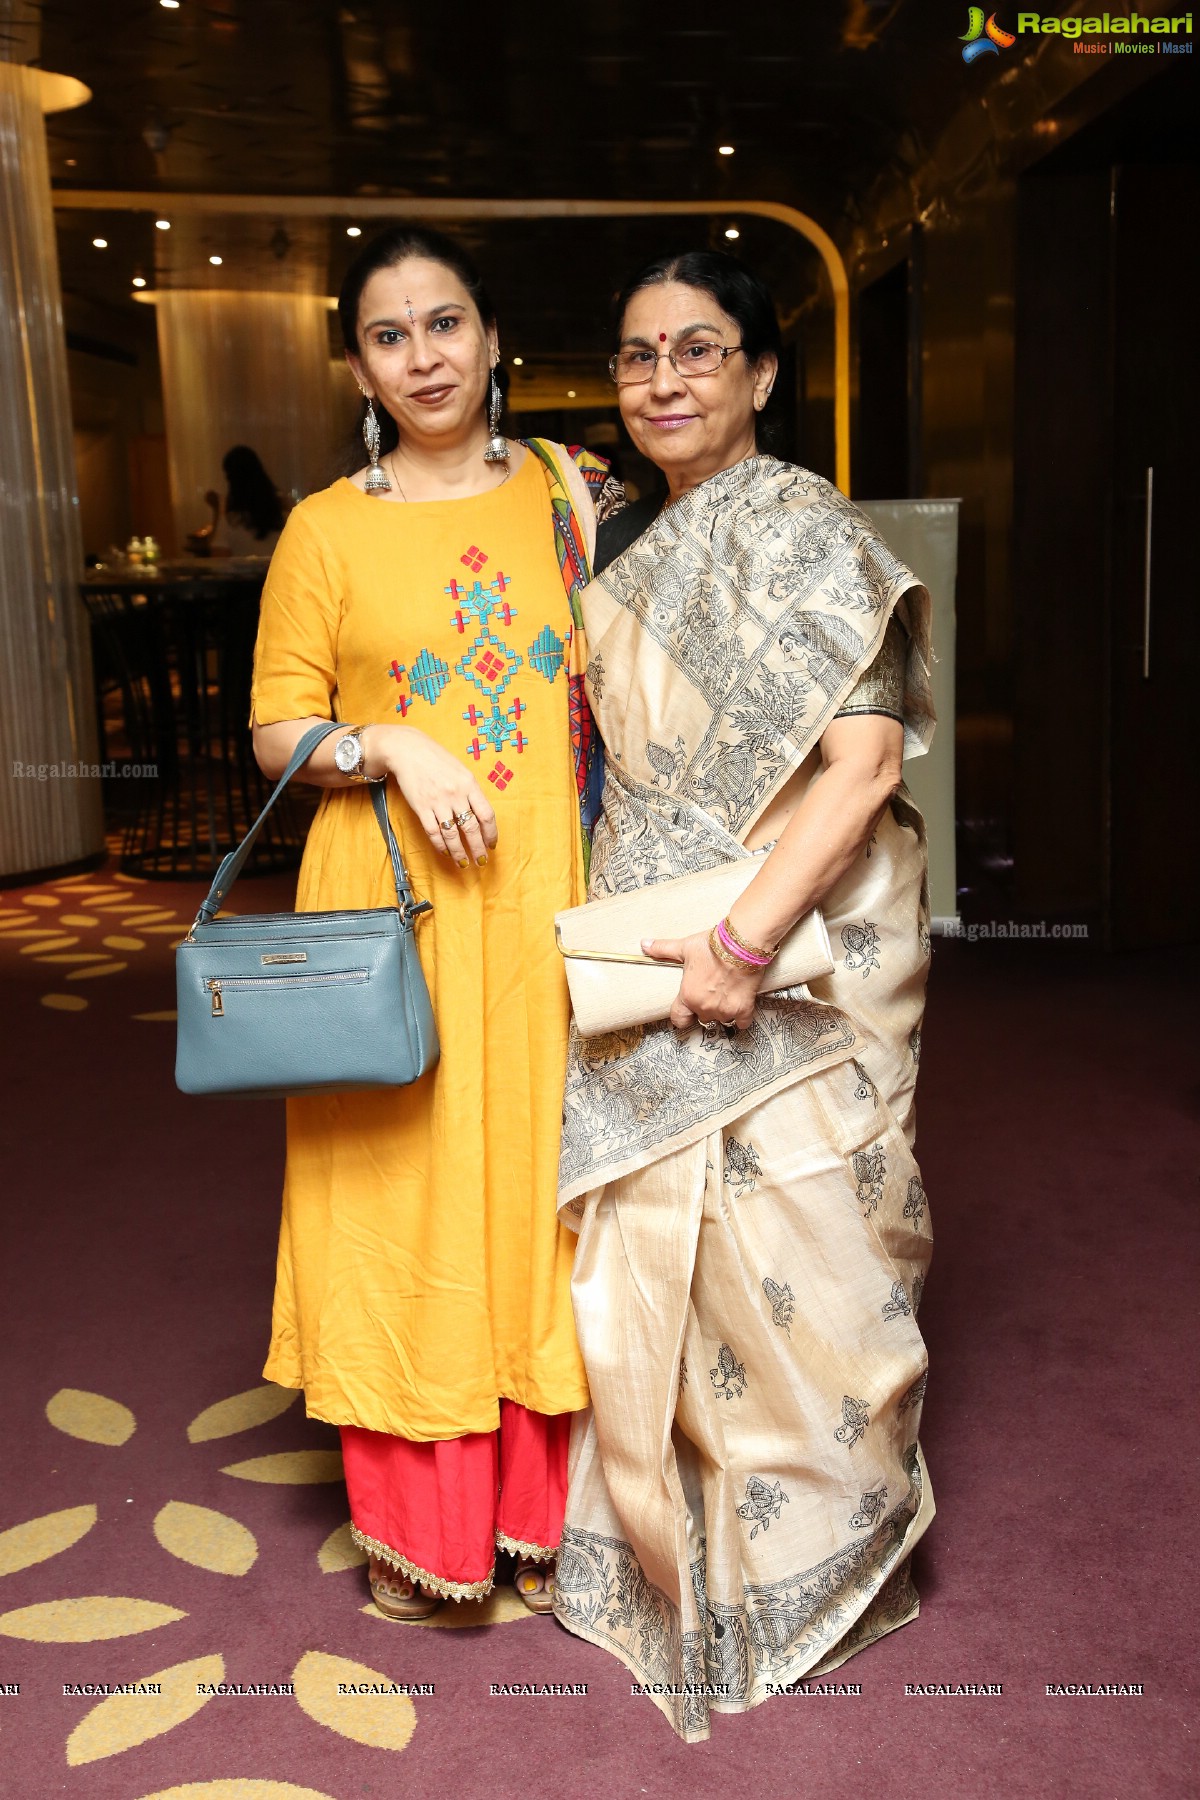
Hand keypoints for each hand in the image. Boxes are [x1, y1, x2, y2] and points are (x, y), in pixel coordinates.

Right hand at [372, 724, 497, 868]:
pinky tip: (445, 852)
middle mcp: (456, 794)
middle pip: (472, 829)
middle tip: (481, 862)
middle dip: (478, 849)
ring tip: (464, 863)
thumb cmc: (436, 760)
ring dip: (459, 852)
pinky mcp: (421, 807)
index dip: (491, 833)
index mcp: (469, 784)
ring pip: (452, 835)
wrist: (408, 750)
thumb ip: (471, 792)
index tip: (492, 845)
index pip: (487, 815)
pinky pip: (433, 832)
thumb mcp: (461, 771)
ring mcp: (438, 802)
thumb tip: (481, 818)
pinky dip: (440, 845)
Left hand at [641, 930, 763, 1032]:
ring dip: (723, 1010)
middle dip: (706, 1007)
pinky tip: (741, 1005)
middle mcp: (704, 1007)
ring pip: (722, 1018)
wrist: (740, 944)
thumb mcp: (684, 947)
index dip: (682, 1017)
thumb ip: (663, 949)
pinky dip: (742, 1016)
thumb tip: (643, 944)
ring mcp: (725, 1010)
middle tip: (711, 991)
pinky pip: (742, 1022)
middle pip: (702, 1016)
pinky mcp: (743, 1009)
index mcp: (688, 996)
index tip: (687, 1013)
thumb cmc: (711, 946)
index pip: (679, 1019)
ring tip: (727, 992)